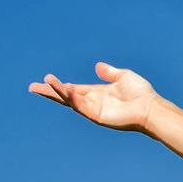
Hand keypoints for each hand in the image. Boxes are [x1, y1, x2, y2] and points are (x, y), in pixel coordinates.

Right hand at [28, 62, 157, 132]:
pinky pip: (82, 106)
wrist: (151, 107)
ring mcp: (94, 110)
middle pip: (66, 97)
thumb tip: (98, 66)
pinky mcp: (98, 116)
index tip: (46, 80)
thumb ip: (109, 72)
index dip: (60, 85)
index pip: (73, 89)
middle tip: (32, 87)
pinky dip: (73, 99)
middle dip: (50, 92)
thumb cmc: (141, 94)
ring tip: (45, 84)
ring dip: (58, 92)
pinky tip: (65, 91)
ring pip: (71, 101)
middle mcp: (92, 102)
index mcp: (96, 93)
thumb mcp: (123, 76)